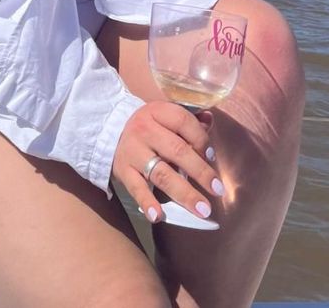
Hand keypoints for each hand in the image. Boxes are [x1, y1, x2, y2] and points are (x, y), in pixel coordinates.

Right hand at [112, 101, 221, 223]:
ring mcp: (133, 151)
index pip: (183, 121)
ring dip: (184, 193)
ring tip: (202, 209)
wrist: (110, 131)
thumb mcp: (165, 117)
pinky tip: (158, 216)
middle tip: (218, 189)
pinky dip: (147, 202)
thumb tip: (210, 120)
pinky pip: (136, 188)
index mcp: (157, 112)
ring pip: (161, 173)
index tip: (211, 157)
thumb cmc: (149, 127)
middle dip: (200, 171)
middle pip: (177, 150)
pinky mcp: (123, 171)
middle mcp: (144, 130)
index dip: (200, 139)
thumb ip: (190, 121)